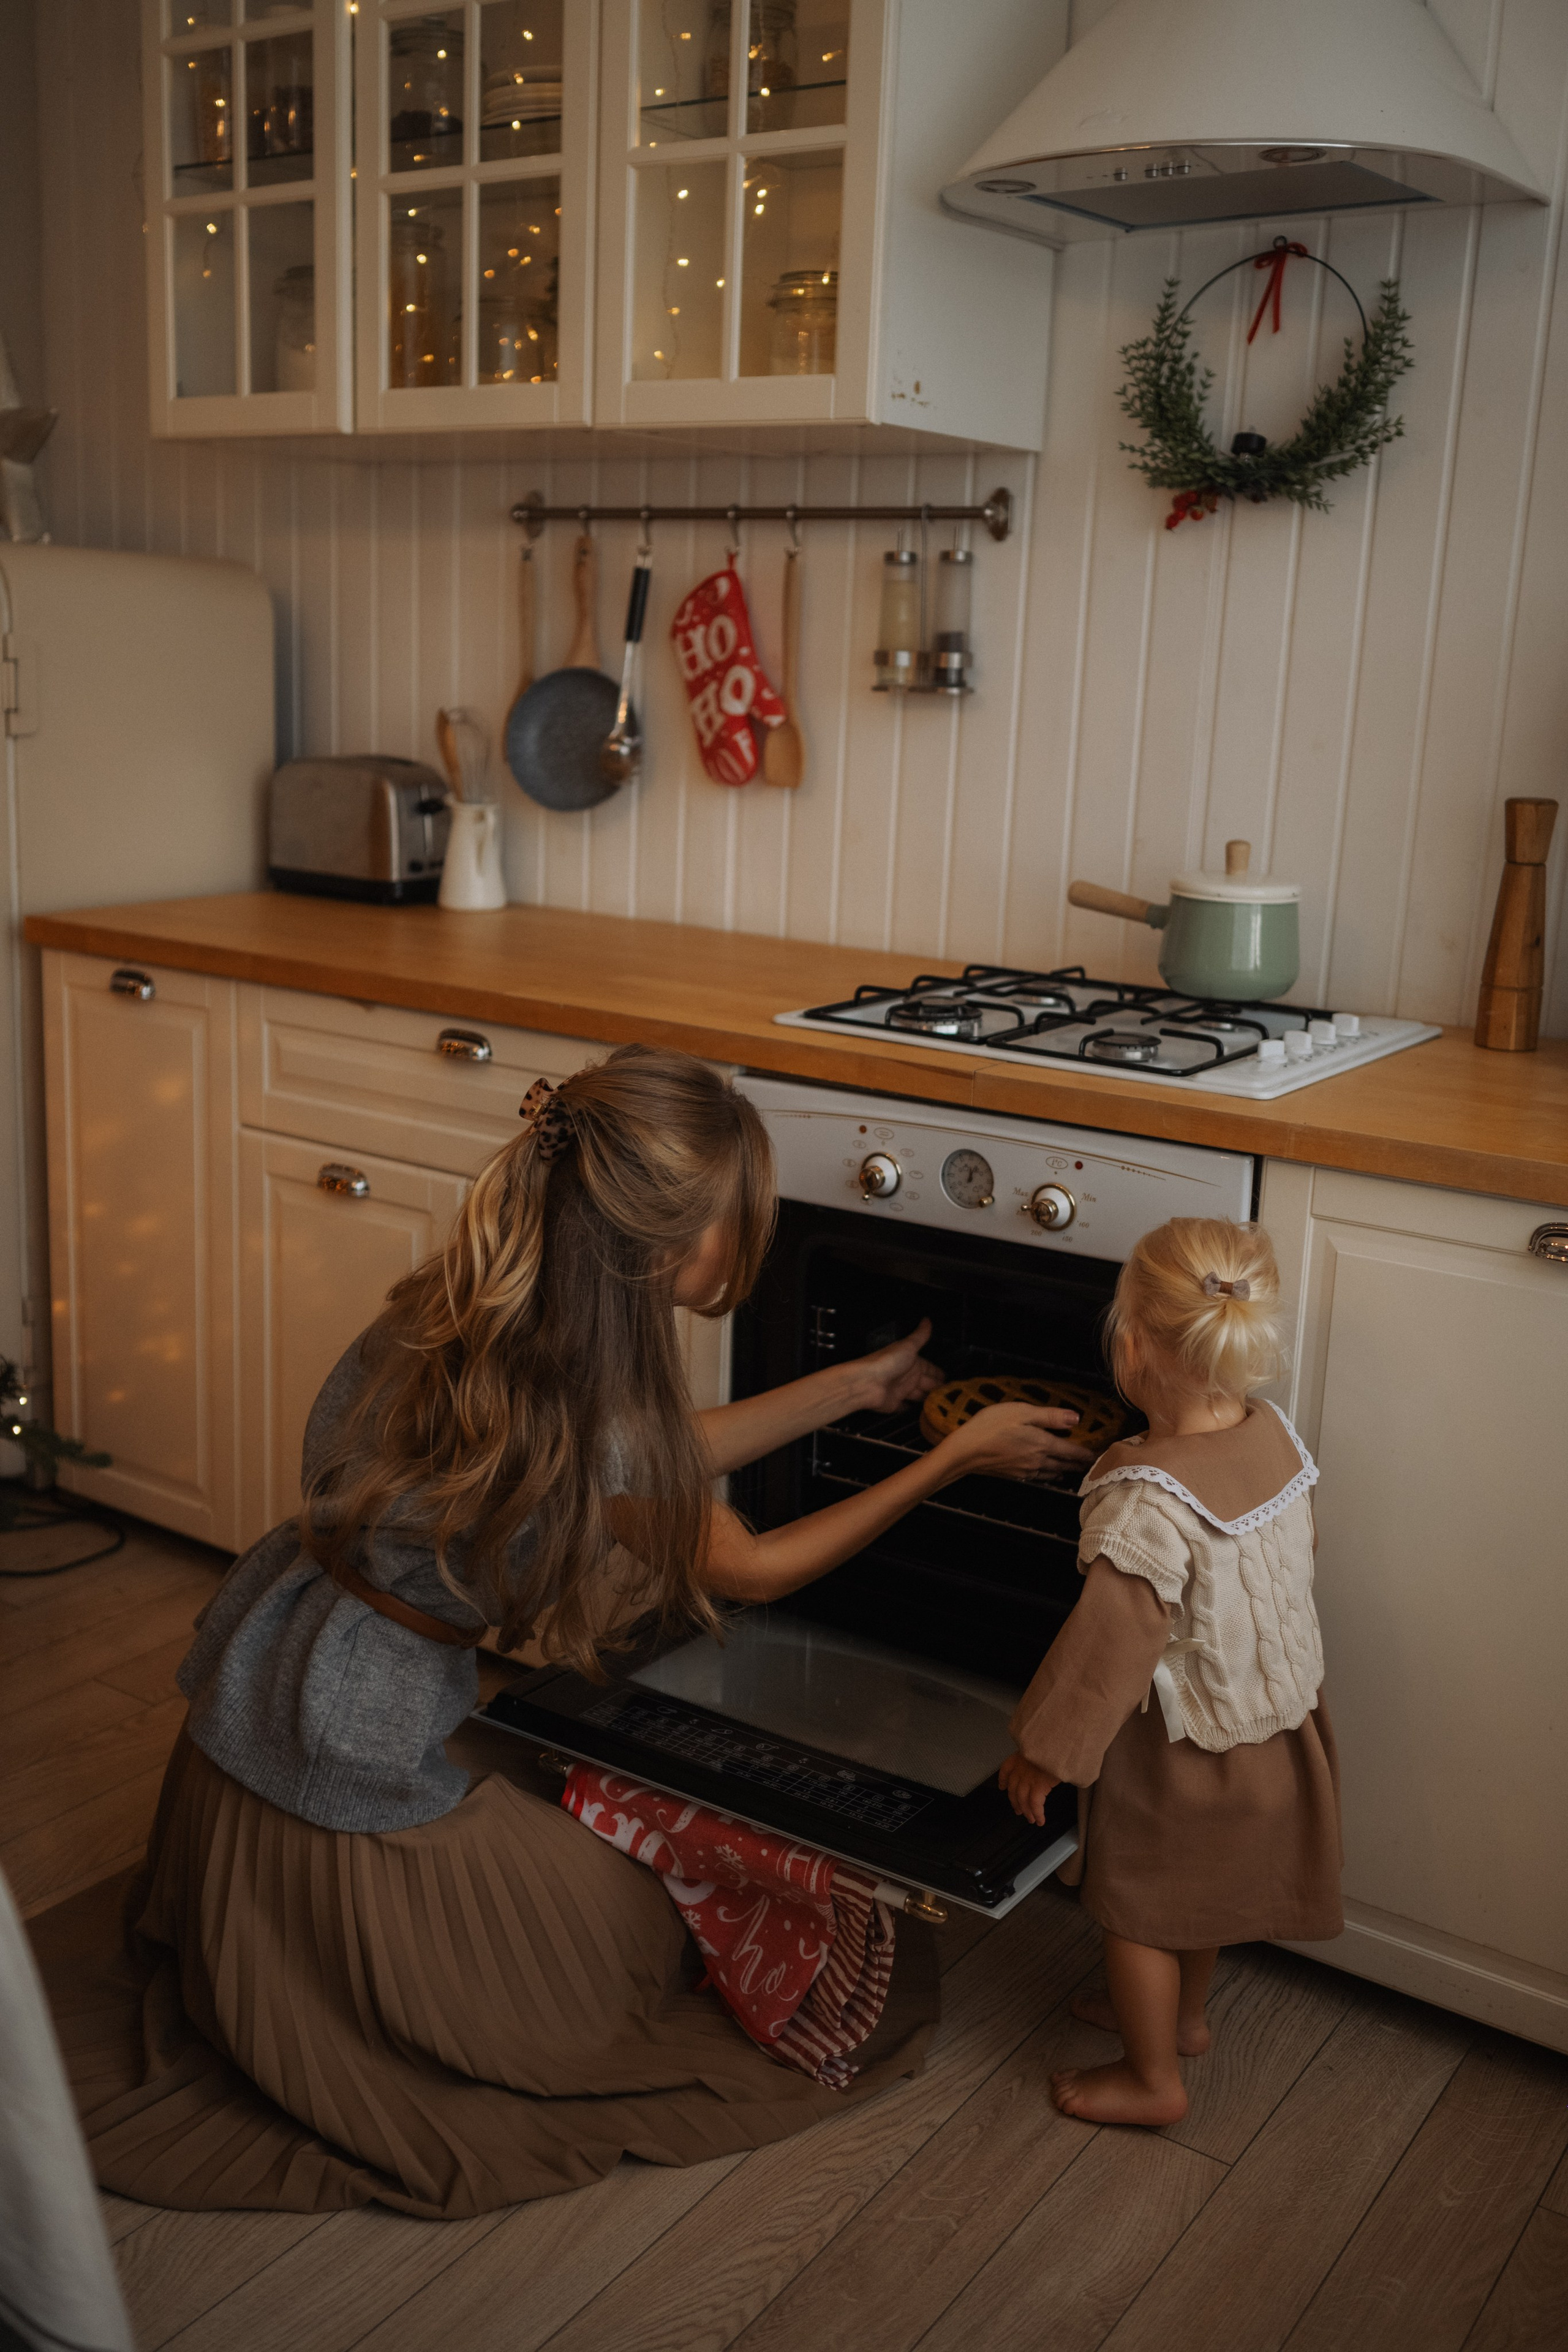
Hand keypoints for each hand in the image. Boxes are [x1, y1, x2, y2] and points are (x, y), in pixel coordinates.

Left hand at [843, 1318, 943, 1416]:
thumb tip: (928, 1318)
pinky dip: (913, 1410)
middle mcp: (907, 1376)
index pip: (930, 1368)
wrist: (867, 1382)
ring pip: (919, 1396)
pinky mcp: (895, 1405)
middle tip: (953, 1395)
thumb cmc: (888, 1362)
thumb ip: (920, 1336)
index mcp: (912, 1362)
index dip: (940, 1373)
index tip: (951, 1379)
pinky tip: (922, 1412)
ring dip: (928, 1399)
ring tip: (943, 1405)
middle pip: (926, 1383)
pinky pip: (906, 1408)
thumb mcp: (908, 1346)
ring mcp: (901, 1391)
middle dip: (938, 1388)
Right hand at [935, 1401, 1093, 1483]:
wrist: (964, 1452)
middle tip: (1092, 1464)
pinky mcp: (1014, 1475)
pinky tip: (1049, 1474)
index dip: (1087, 1453)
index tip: (1099, 1454)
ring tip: (1075, 1470)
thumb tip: (1075, 1418)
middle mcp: (1037, 1461)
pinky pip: (1040, 1478)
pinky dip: (1050, 1476)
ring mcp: (1026, 1471)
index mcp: (1042, 1444)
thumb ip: (1049, 1416)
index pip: (1073, 1452)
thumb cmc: (989, 1427)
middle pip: (1066, 1465)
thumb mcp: (1020, 1412)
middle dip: (1080, 1465)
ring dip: (1067, 1471)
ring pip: (1054, 1473)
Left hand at [999, 1750, 1057, 1826]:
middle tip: (1018, 1811)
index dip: (1003, 1779)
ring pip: (1023, 1799)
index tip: (1002, 1786)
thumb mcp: (1040, 1746)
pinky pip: (1035, 1804)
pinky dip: (1037, 1814)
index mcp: (1020, 1756)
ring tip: (1031, 1820)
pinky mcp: (1038, 1786)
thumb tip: (1040, 1763)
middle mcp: (1021, 1768)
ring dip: (1027, 1812)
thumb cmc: (1054, 1744)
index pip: (1006, 1769)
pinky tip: (1040, 1821)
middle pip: (1014, 1789)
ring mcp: (1028, 1778)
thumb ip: (1035, 1755)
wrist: (1061, 1743)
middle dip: (1015, 1802)